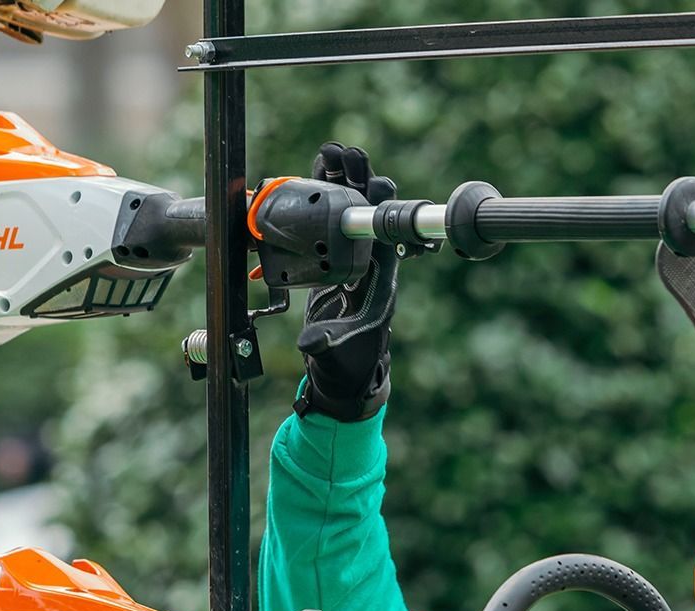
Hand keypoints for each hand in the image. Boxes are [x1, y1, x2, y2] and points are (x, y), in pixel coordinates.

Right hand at [295, 143, 398, 421]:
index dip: (378, 206)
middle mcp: (368, 265)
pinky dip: (321, 200)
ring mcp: (351, 261)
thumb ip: (324, 345)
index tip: (371, 179)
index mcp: (378, 280)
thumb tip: (312, 342)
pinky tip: (311, 177)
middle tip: (343, 152)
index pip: (383, 234)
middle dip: (357, 180)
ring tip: (327, 154)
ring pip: (348, 213)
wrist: (341, 374)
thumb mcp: (334, 352)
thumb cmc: (346, 364)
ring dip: (339, 184)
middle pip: (366, 213)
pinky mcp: (332, 262)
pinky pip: (329, 224)